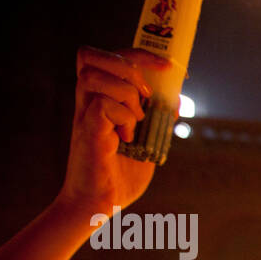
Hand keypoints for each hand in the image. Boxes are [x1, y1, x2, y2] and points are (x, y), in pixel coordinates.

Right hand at [54, 47, 171, 219]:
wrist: (99, 205)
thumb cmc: (119, 177)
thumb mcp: (147, 143)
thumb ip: (158, 121)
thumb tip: (176, 98)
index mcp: (100, 100)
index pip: (109, 57)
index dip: (139, 54)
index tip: (168, 67)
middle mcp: (87, 102)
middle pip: (89, 55)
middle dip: (127, 63)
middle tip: (147, 93)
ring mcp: (84, 115)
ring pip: (94, 75)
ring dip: (125, 92)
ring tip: (137, 118)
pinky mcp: (87, 131)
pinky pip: (103, 105)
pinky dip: (124, 116)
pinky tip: (128, 137)